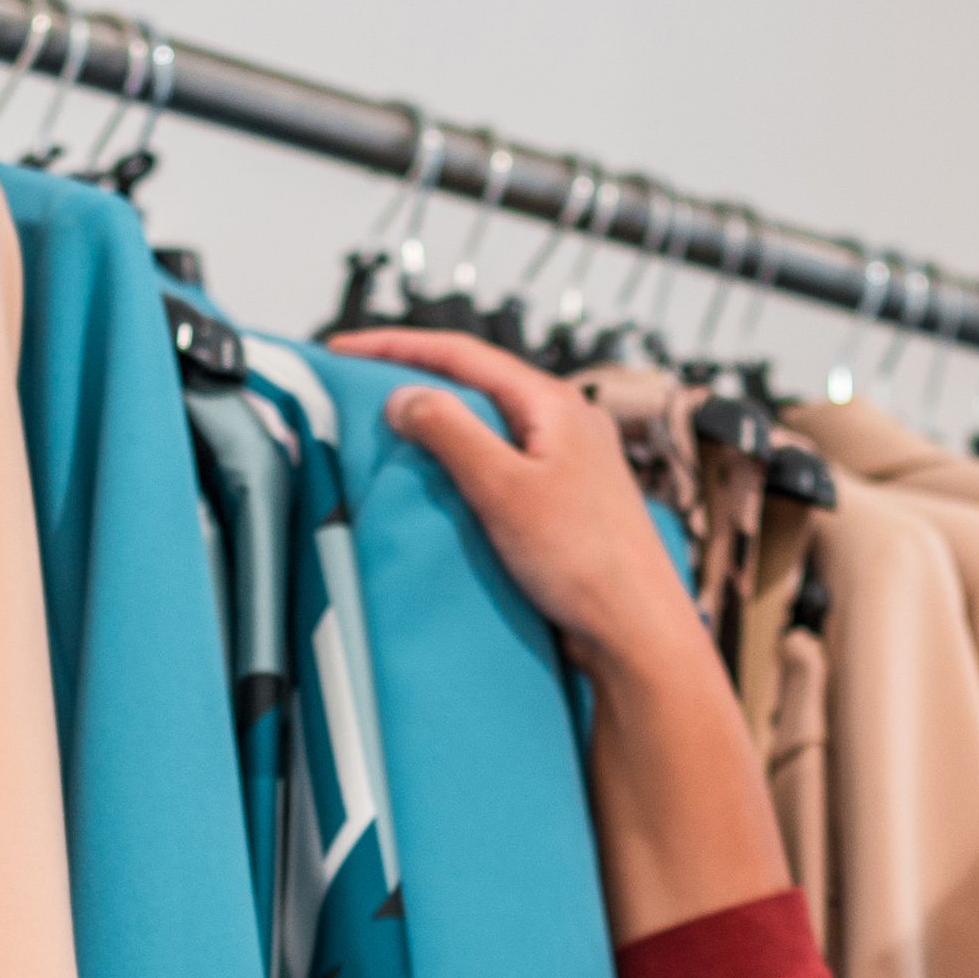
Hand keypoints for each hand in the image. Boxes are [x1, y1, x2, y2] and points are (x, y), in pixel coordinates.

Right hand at [346, 328, 696, 682]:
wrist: (635, 631)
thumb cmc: (587, 561)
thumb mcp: (504, 487)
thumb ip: (450, 432)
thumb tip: (403, 395)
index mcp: (554, 403)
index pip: (461, 354)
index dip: (395, 345)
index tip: (343, 348)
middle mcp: (563, 424)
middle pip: (474, 386)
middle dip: (413, 380)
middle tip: (354, 389)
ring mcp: (564, 463)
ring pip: (485, 428)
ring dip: (434, 427)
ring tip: (382, 434)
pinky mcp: (560, 503)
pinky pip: (498, 468)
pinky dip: (458, 467)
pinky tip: (431, 485)